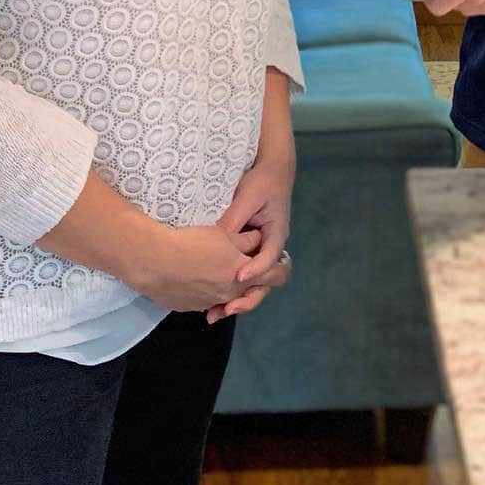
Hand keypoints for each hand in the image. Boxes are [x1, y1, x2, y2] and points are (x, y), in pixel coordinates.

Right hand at [128, 223, 266, 312]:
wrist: (155, 262)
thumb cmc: (194, 244)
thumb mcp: (226, 234)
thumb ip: (247, 239)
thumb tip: (258, 241)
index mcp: (243, 276)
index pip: (276, 277)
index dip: (281, 267)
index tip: (279, 260)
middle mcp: (230, 294)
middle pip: (251, 291)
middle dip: (252, 279)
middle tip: (244, 263)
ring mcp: (208, 303)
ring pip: (226, 297)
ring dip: (227, 286)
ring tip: (217, 268)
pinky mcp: (189, 307)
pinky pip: (205, 300)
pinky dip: (207, 290)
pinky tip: (196, 276)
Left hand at [208, 155, 295, 321]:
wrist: (272, 171)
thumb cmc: (263, 182)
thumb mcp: (248, 197)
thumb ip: (234, 220)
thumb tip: (216, 240)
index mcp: (276, 235)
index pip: (269, 258)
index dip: (255, 270)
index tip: (239, 278)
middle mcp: (270, 248)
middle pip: (265, 281)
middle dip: (247, 297)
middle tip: (227, 307)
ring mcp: (260, 252)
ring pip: (253, 283)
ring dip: (237, 299)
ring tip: (214, 312)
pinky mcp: (249, 253)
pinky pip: (242, 275)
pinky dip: (230, 290)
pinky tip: (209, 299)